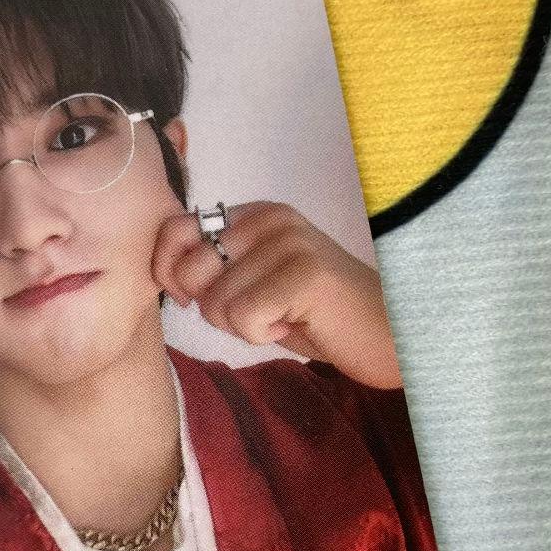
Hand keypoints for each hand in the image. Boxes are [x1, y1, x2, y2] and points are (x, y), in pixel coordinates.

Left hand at [151, 200, 402, 388]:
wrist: (386, 334)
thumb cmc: (315, 316)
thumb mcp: (255, 282)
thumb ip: (214, 270)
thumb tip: (164, 273)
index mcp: (254, 214)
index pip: (173, 229)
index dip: (170, 272)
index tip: (195, 298)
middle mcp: (270, 218)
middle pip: (190, 271)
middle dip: (213, 308)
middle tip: (257, 312)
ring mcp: (289, 241)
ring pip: (216, 302)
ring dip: (242, 326)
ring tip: (283, 317)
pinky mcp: (305, 272)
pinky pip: (243, 318)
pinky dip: (262, 335)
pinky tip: (296, 324)